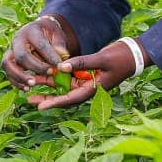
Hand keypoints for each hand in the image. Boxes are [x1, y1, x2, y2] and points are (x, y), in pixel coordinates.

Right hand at [2, 14, 73, 92]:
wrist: (39, 31)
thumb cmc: (50, 34)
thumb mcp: (58, 34)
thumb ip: (60, 45)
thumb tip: (62, 55)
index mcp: (31, 31)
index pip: (40, 45)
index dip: (50, 57)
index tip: (60, 66)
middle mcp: (18, 40)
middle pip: (21, 55)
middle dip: (35, 67)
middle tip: (49, 74)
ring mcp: (11, 50)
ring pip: (8, 64)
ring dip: (20, 76)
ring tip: (32, 85)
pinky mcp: (9, 60)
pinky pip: (8, 72)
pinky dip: (15, 81)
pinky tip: (26, 89)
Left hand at [29, 36, 147, 111]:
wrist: (133, 54)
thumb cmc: (120, 58)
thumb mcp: (101, 59)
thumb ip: (82, 63)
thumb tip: (61, 67)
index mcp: (93, 90)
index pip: (70, 99)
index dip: (54, 103)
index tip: (40, 107)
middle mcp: (88, 89)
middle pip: (63, 96)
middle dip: (47, 98)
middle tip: (29, 99)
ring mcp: (87, 82)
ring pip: (64, 87)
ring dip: (48, 87)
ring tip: (31, 85)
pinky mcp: (86, 75)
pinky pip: (68, 79)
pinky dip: (57, 78)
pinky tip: (44, 74)